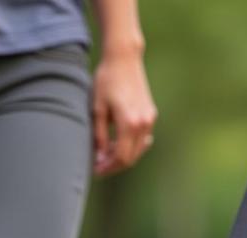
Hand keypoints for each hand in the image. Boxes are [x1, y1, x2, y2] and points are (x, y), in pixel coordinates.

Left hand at [92, 47, 156, 176]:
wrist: (124, 58)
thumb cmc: (106, 80)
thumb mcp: (97, 109)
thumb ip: (100, 136)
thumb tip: (100, 157)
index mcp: (129, 123)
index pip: (121, 157)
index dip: (108, 167)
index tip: (96, 170)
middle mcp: (143, 124)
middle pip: (131, 157)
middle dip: (114, 165)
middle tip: (99, 166)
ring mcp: (149, 119)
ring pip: (138, 150)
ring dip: (122, 156)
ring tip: (106, 154)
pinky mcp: (151, 114)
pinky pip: (142, 139)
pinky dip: (131, 146)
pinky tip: (118, 145)